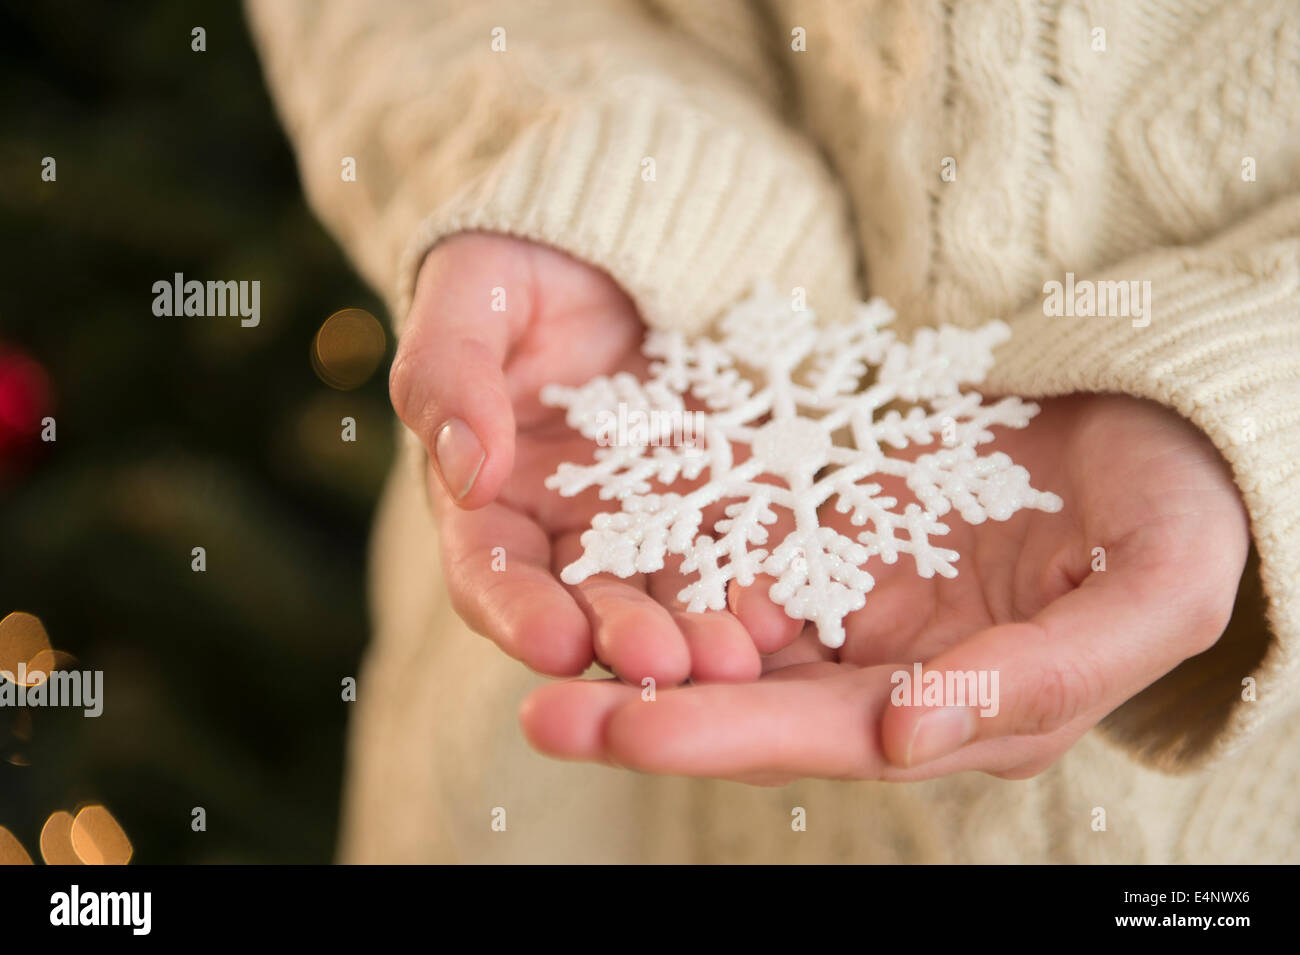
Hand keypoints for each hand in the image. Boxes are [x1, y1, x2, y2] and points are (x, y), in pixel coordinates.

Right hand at [390, 233, 765, 683]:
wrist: (616, 242)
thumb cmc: (519, 263)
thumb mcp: (470, 297)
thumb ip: (449, 376)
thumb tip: (464, 472)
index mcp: (490, 499)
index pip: (491, 573)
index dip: (517, 613)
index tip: (554, 642)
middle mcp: (570, 529)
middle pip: (590, 604)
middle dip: (624, 642)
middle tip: (666, 666)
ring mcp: (652, 519)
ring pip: (672, 595)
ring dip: (700, 636)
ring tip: (741, 658)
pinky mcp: (723, 496)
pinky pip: (743, 547)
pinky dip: (762, 581)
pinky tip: (792, 604)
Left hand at [520, 394, 1249, 783]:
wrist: (1160, 407)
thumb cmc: (1180, 505)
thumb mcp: (1155, 592)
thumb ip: (1041, 677)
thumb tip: (902, 742)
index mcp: (962, 704)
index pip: (827, 735)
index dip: (725, 739)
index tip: (625, 731)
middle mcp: (891, 664)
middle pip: (750, 699)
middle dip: (643, 710)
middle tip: (539, 707)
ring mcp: (854, 590)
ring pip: (727, 628)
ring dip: (636, 638)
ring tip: (539, 638)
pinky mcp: (827, 521)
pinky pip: (737, 539)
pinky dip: (671, 552)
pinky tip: (599, 546)